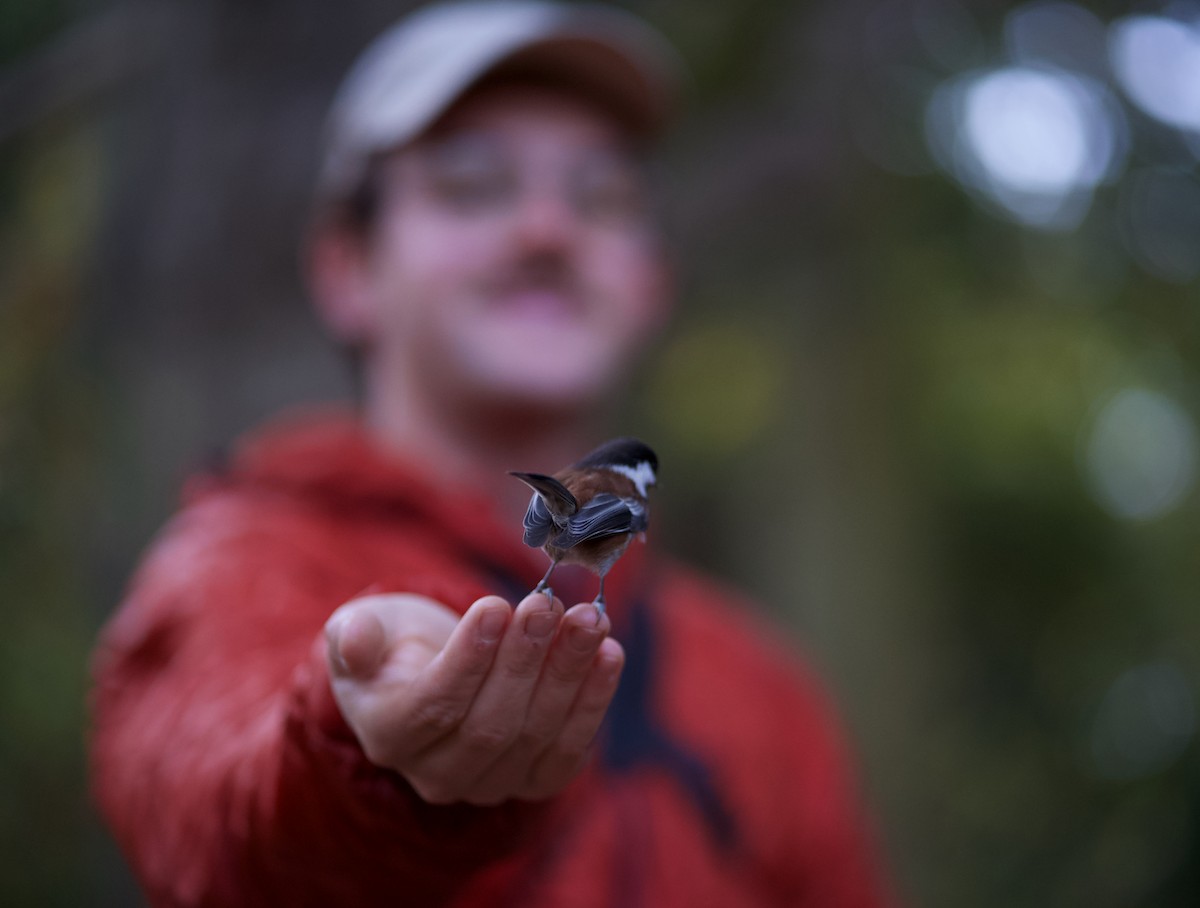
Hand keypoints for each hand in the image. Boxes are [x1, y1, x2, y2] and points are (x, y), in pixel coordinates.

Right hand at [324, 591, 623, 805]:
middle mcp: (436, 774)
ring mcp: (489, 785)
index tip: (495, 605)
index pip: (431, 706)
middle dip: (525, 660)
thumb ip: (356, 634)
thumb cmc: (393, 645)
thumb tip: (354, 640)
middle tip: (548, 603)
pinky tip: (610, 654)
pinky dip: (593, 702)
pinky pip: (567, 752)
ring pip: (535, 736)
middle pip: (490, 724)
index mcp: (387, 735)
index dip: (467, 659)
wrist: (427, 676)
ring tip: (589, 619)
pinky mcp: (533, 781)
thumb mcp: (363, 628)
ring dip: (568, 674)